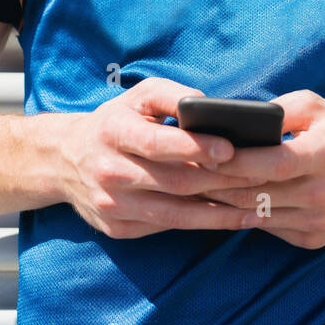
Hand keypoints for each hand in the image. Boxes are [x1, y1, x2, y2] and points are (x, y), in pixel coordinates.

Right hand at [52, 77, 264, 238]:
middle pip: (174, 182)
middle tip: (261, 178)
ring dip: (219, 214)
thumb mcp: (137, 96)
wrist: (63, 160)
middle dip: (221, 182)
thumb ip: (173, 96)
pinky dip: (200, 224)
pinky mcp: (118, 229)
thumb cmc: (115, 122)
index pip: (157, 143)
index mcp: (113, 132)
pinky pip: (166, 227)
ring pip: (174, 214)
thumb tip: (210, 107)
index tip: (231, 149)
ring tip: (257, 209)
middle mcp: (110, 172)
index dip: (195, 148)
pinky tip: (230, 219)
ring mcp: (113, 205)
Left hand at [194, 90, 324, 248]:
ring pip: (255, 216)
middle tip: (183, 172)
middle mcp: (321, 193)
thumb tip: (238, 120)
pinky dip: (242, 216)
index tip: (203, 152)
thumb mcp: (320, 109)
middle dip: (215, 184)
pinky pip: (268, 228)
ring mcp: (317, 222)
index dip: (233, 161)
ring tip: (192, 188)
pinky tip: (221, 204)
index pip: (271, 163)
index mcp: (324, 156)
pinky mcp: (312, 240)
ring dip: (221, 203)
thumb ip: (280, 110)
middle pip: (255, 194)